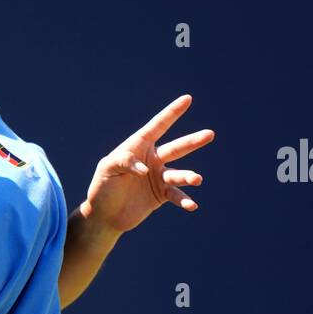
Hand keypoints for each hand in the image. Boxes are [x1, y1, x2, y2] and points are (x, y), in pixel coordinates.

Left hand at [83, 94, 214, 233]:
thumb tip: (146, 170)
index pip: (157, 126)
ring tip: (197, 179)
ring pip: (178, 174)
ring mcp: (158, 177)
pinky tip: (191, 205)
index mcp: (138, 146)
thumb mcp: (107, 169)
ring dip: (188, 176)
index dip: (172, 113)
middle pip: (176, 148)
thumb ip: (124, 162)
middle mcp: (153, 159)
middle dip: (193, 141)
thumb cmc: (102, 186)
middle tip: (210, 134)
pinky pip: (176, 195)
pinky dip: (184, 200)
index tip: (187, 99)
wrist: (104, 214)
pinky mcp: (161, 195)